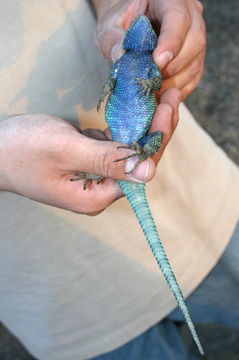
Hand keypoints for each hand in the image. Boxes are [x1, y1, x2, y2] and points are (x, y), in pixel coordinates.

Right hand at [0, 93, 179, 213]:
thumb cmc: (22, 149)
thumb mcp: (65, 149)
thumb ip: (107, 160)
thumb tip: (148, 172)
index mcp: (95, 196)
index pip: (138, 170)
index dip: (156, 139)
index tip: (169, 106)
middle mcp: (99, 192)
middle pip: (137, 161)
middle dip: (153, 129)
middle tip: (169, 96)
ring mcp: (93, 178)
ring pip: (127, 152)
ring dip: (140, 125)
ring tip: (158, 97)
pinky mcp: (87, 164)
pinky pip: (112, 147)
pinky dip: (122, 128)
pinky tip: (134, 111)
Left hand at [93, 0, 205, 99]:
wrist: (127, 32)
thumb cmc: (119, 25)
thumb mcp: (109, 28)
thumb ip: (113, 40)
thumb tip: (120, 56)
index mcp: (169, 0)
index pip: (178, 18)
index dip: (171, 41)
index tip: (157, 62)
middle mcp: (189, 16)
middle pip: (195, 40)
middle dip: (174, 65)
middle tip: (153, 80)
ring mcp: (195, 38)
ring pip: (196, 61)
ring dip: (176, 81)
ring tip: (154, 90)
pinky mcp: (194, 59)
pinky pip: (194, 77)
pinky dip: (179, 89)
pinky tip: (161, 94)